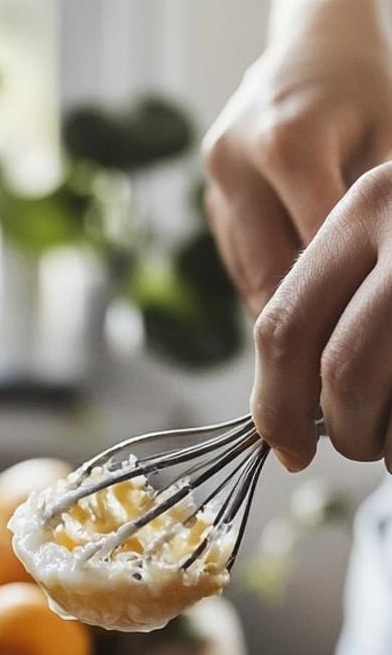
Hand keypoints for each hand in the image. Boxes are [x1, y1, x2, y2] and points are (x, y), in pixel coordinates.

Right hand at [202, 0, 391, 318]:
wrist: (314, 40)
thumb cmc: (368, 87)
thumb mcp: (389, 140)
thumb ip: (376, 210)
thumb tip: (380, 283)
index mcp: (284, 144)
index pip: (314, 249)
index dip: (342, 300)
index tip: (359, 338)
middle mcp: (234, 164)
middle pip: (269, 273)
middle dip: (307, 318)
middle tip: (339, 361)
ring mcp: (214, 183)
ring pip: (248, 274)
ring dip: (286, 306)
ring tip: (325, 336)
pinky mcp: (210, 198)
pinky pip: (241, 259)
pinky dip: (273, 281)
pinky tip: (307, 298)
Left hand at [252, 160, 391, 470]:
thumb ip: (339, 305)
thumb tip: (281, 413)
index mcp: (367, 206)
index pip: (284, 326)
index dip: (274, 404)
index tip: (286, 448)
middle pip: (340, 372)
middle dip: (343, 429)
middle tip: (359, 444)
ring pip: (386, 397)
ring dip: (386, 443)